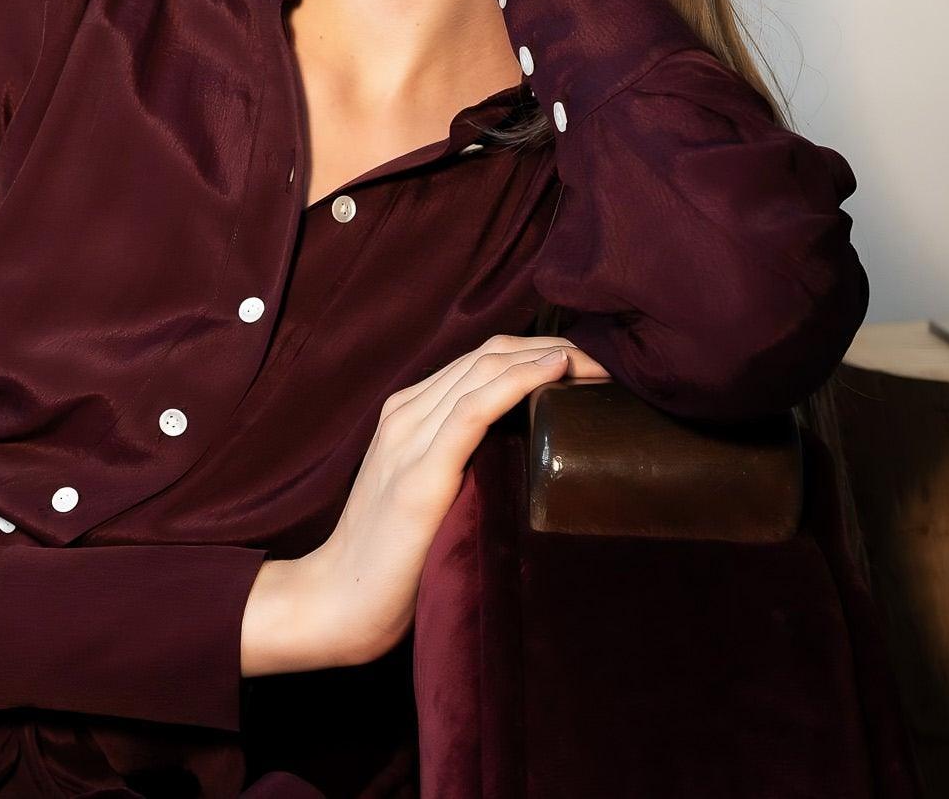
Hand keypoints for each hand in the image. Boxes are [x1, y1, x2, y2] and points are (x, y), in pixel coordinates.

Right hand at [292, 333, 612, 666]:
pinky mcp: (419, 475)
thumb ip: (462, 465)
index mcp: (406, 414)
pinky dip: (517, 382)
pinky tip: (554, 371)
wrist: (338, 601)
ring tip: (599, 365)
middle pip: (489, 355)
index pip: (481, 361)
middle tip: (610, 361)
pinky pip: (471, 410)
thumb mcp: (427, 495)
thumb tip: (529, 460)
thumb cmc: (391, 559)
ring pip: (484, 370)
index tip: (591, 365)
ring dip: (548, 358)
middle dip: (553, 347)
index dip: (539, 351)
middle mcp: (405, 414)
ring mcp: (408, 440)